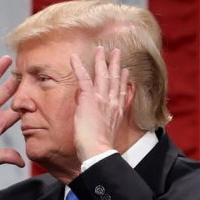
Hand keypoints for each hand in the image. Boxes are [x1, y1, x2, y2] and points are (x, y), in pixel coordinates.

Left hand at [70, 47, 129, 161]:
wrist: (98, 150)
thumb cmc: (100, 148)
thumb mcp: (107, 133)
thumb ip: (105, 123)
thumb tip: (99, 119)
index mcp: (116, 112)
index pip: (122, 93)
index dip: (124, 81)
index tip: (126, 72)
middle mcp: (112, 103)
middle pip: (115, 80)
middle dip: (116, 65)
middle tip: (117, 52)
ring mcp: (101, 99)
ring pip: (102, 75)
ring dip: (101, 61)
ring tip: (101, 49)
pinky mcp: (89, 98)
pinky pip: (83, 78)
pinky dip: (78, 67)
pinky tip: (73, 57)